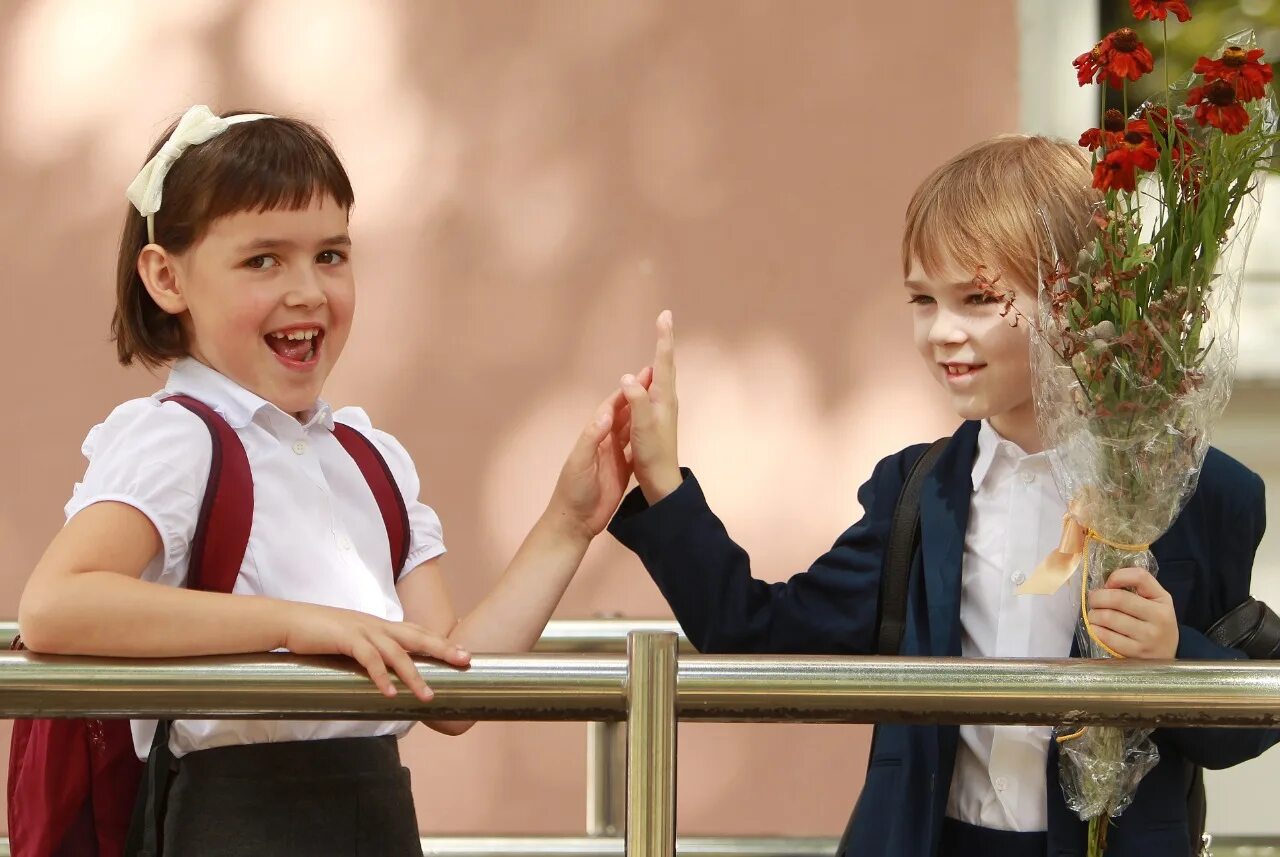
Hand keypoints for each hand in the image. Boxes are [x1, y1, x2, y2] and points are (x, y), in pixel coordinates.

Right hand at [281, 602, 470, 699]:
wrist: (288, 621)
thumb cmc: (318, 635)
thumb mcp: (350, 641)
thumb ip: (368, 652)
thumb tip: (384, 674)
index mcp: (379, 625)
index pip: (417, 632)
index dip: (440, 642)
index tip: (462, 652)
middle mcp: (376, 625)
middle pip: (417, 637)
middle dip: (443, 649)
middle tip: (465, 661)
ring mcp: (362, 631)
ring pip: (397, 653)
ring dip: (414, 676)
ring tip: (428, 696)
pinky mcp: (346, 639)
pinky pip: (368, 660)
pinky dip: (381, 677)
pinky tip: (389, 694)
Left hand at [544, 366, 653, 541]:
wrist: (575, 522)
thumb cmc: (573, 490)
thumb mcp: (580, 461)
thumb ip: (592, 437)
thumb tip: (608, 412)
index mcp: (594, 437)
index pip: (610, 409)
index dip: (625, 393)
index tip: (641, 377)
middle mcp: (605, 443)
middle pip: (623, 416)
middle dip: (637, 399)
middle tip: (655, 383)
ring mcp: (614, 457)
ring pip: (632, 432)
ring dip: (643, 417)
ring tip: (660, 403)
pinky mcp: (623, 471)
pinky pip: (636, 452)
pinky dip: (646, 442)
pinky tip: (659, 435)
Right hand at [620, 310, 681, 504]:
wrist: (662, 480)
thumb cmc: (652, 455)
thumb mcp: (642, 428)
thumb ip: (636, 401)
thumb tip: (628, 376)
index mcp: (664, 399)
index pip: (663, 361)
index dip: (663, 338)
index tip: (664, 316)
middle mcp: (667, 400)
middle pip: (666, 364)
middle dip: (664, 341)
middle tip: (664, 319)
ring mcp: (663, 409)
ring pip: (662, 376)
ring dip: (660, 356)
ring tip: (661, 339)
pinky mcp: (657, 418)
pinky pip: (655, 388)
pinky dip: (652, 375)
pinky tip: (647, 378)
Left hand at [1087, 567, 1178, 658]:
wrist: (1168, 654)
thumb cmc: (1155, 622)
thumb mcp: (1155, 600)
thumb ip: (1136, 585)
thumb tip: (1105, 583)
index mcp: (1162, 599)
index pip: (1140, 577)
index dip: (1117, 576)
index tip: (1108, 584)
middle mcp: (1159, 617)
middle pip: (1117, 598)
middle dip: (1097, 597)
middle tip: (1093, 600)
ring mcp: (1148, 637)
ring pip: (1108, 617)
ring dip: (1093, 615)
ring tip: (1095, 615)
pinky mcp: (1136, 653)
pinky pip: (1106, 637)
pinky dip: (1095, 630)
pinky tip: (1098, 629)